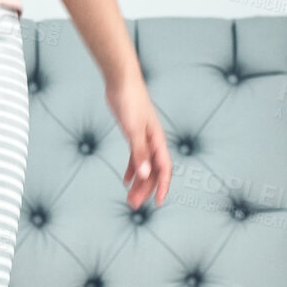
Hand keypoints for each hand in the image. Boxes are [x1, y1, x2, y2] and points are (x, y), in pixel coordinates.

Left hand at [106, 76, 171, 209]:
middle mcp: (153, 142)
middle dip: (145, 189)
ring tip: (130, 198)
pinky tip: (125, 180)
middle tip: (134, 205)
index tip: (159, 202)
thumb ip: (138, 153)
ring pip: (144, 166)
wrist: (122, 82)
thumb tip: (144, 175)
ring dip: (138, 182)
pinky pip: (135, 157)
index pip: (164, 169)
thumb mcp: (133, 130)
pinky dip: (131, 169)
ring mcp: (143, 139)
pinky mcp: (133, 134)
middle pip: (152, 171)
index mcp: (157, 141)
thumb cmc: (130, 102)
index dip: (163, 186)